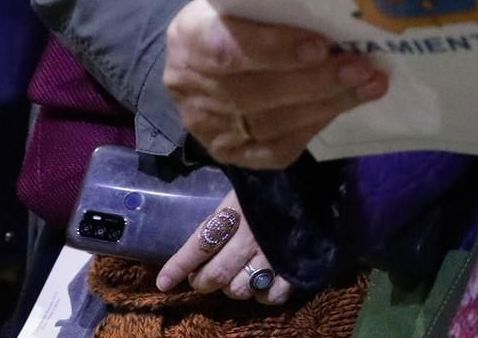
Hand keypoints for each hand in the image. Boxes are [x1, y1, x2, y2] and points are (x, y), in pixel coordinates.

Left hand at [153, 189, 290, 302]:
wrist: (314, 182)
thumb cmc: (272, 181)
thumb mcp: (241, 188)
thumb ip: (223, 212)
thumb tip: (199, 234)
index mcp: (235, 212)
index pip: (199, 244)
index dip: (179, 265)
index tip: (163, 281)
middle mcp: (251, 237)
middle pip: (216, 274)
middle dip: (202, 281)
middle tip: (201, 277)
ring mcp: (274, 254)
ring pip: (240, 288)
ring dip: (231, 288)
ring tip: (233, 278)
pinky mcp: (295, 265)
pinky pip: (272, 295)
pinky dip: (263, 296)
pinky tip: (260, 285)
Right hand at [163, 0, 387, 168]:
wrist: (200, 59)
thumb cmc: (232, 19)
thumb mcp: (238, 1)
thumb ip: (271, 8)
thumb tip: (334, 10)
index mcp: (189, 38)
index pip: (228, 50)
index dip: (275, 50)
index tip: (321, 45)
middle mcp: (190, 88)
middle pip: (256, 93)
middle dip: (316, 82)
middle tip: (362, 68)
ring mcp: (207, 127)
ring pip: (271, 124)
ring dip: (326, 105)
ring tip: (367, 87)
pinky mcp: (228, 153)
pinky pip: (275, 150)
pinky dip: (313, 128)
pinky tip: (341, 107)